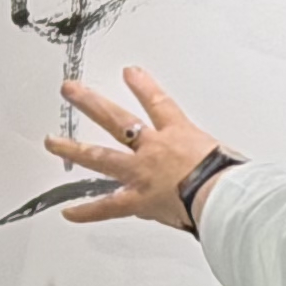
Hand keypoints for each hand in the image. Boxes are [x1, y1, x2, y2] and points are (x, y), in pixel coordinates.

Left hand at [46, 67, 223, 228]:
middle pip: (116, 119)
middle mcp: (154, 149)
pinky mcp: (138, 201)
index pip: (158, 102)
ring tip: (53, 142)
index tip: (130, 73)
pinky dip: (87, 211)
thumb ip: (221, 161)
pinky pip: (108, 207)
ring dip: (73, 149)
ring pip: (100, 158)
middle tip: (71, 90)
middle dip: (91, 103)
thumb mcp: (229, 157)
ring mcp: (141, 173)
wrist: (223, 197)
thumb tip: (231, 172)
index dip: (142, 86)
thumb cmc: (232, 178)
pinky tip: (68, 212)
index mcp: (180, 134)